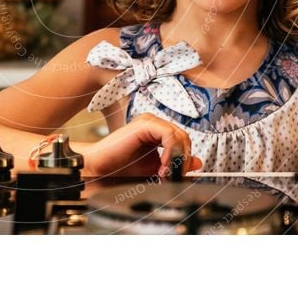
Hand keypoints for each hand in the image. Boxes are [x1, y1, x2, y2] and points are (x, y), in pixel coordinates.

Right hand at [84, 113, 202, 177]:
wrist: (100, 168)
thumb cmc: (122, 168)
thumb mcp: (156, 169)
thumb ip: (175, 165)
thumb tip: (198, 163)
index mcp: (156, 131)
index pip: (183, 141)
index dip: (185, 160)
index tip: (177, 176)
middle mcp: (154, 122)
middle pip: (184, 138)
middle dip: (183, 160)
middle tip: (171, 176)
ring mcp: (149, 121)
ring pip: (180, 136)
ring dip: (177, 158)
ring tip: (164, 172)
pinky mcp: (145, 124)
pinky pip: (170, 136)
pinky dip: (171, 152)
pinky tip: (162, 165)